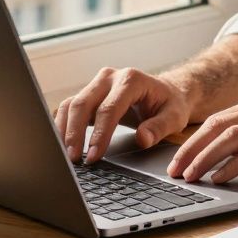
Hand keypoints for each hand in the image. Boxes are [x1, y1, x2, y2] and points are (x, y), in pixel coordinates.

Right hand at [54, 67, 192, 163]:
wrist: (166, 92)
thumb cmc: (170, 104)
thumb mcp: (174, 116)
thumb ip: (159, 127)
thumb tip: (142, 139)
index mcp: (131, 80)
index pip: (109, 108)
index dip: (100, 134)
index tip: (94, 156)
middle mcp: (110, 77)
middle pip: (83, 103)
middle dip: (75, 133)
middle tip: (73, 159)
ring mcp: (97, 84)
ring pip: (71, 104)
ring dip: (64, 130)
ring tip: (65, 155)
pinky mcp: (89, 94)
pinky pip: (69, 107)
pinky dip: (62, 125)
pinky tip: (62, 144)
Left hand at [168, 93, 237, 183]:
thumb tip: (233, 156)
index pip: (219, 119)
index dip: (194, 139)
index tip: (179, 158)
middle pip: (218, 125)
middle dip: (190, 149)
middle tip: (174, 170)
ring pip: (231, 137)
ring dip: (205, 158)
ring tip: (190, 176)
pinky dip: (232, 166)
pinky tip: (220, 179)